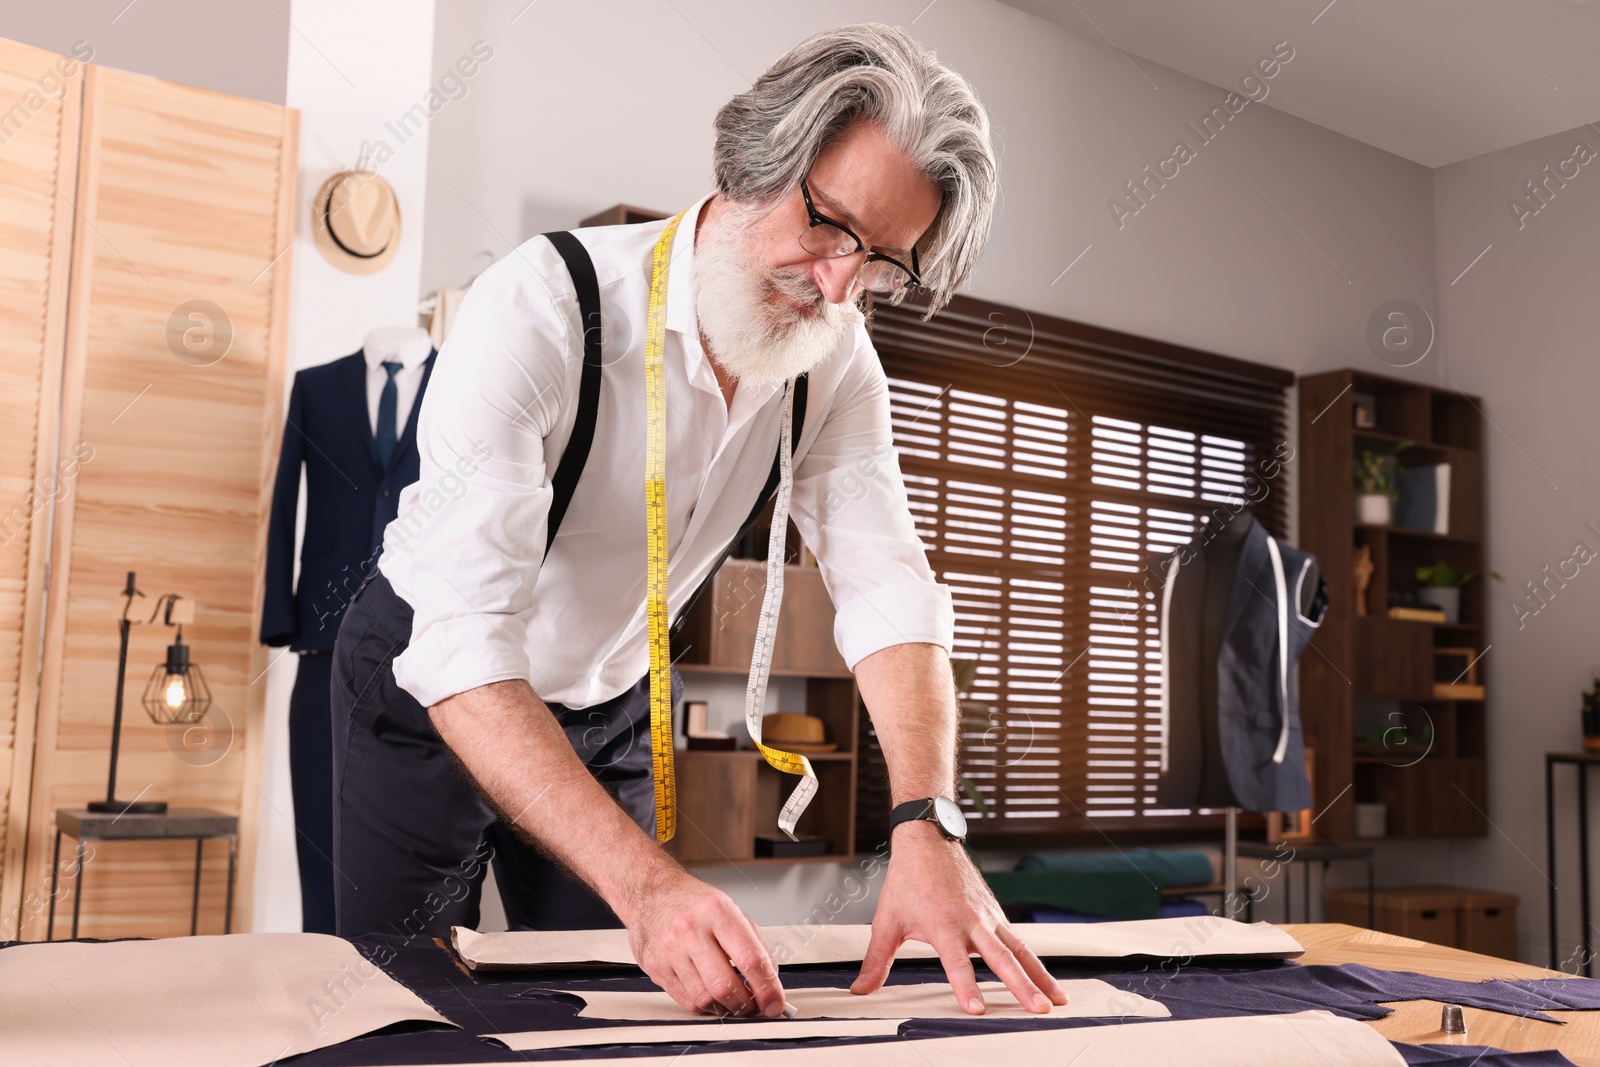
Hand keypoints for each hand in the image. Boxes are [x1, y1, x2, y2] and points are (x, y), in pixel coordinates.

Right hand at [623, 862, 786, 1017]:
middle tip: (756, 1007)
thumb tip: (771, 979)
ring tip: (736, 1002)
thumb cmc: (694, 903)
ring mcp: (670, 950)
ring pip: (705, 999)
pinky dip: (706, 1006)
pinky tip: (713, 997)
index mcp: (717, 912)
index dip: (768, 987)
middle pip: (725, 985)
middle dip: (748, 1005)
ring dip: (727, 1008)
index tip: (775, 1002)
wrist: (652, 893)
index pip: (750, 958)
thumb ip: (754, 944)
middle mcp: (691, 931)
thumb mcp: (731, 910)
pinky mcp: (656, 967)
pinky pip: (687, 1000)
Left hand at [851, 821, 1067, 1014]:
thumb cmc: (907, 880)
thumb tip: (860, 989)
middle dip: (1022, 986)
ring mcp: (989, 917)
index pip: (956, 962)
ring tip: (1058, 1000)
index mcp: (944, 924)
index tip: (977, 1009)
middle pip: (1001, 959)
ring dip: (1040, 976)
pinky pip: (1020, 941)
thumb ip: (876, 960)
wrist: (928, 840)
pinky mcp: (997, 914)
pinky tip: (1048, 981)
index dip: (966, 986)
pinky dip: (1036, 961)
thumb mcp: (887, 921)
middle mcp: (972, 921)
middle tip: (1039, 1010)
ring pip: (1020, 950)